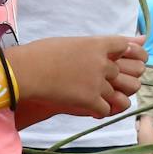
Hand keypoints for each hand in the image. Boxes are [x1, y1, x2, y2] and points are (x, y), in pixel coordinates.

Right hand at [10, 34, 146, 116]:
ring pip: (120, 94)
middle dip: (118, 79)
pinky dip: (99, 111)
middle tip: (104, 83)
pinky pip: (107, 110)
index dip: (127, 54)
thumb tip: (114, 42)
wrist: (26, 72)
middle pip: (127, 72)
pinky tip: (88, 108)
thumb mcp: (71, 42)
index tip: (119, 59)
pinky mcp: (90, 100)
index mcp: (96, 44)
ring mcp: (98, 82)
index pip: (126, 46)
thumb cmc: (41, 54)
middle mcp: (102, 62)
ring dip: (110, 97)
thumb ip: (93, 44)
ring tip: (96, 97)